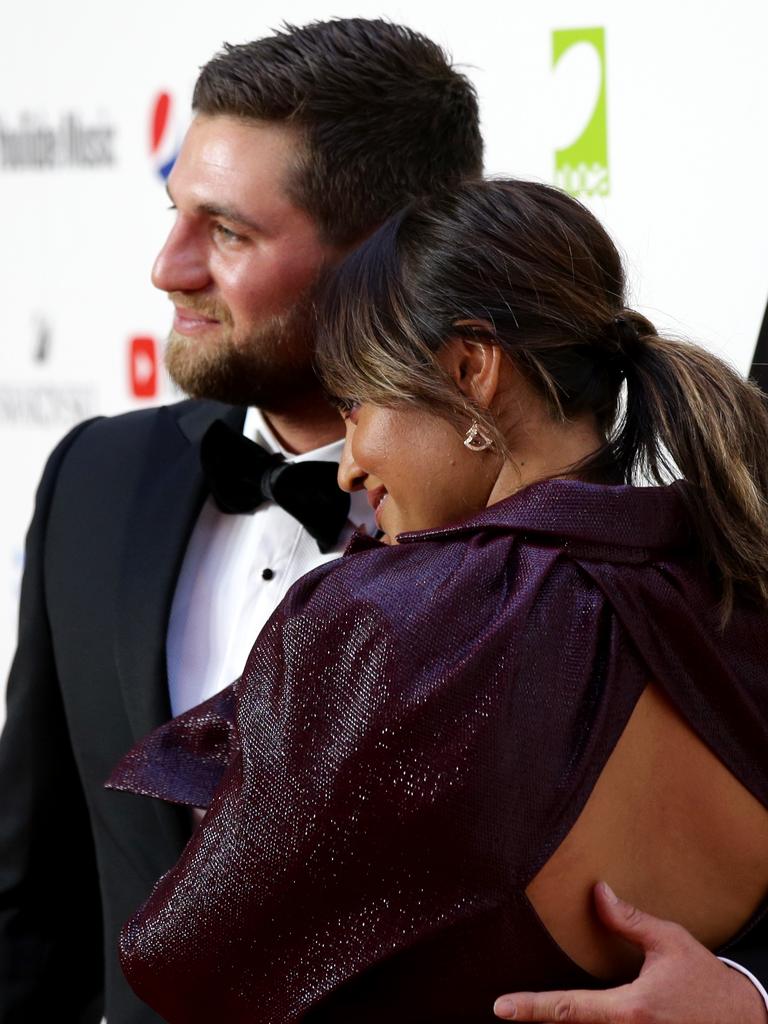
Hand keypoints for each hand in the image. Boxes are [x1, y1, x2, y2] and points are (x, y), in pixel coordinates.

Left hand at [493, 882, 767, 1022]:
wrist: (743, 1020)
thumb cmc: (705, 981)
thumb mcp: (669, 943)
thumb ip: (628, 921)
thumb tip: (597, 892)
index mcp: (631, 1009)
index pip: (569, 1009)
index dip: (532, 1008)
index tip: (501, 1007)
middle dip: (544, 1018)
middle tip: (514, 1010)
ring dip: (568, 1021)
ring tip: (538, 1011)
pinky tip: (577, 1016)